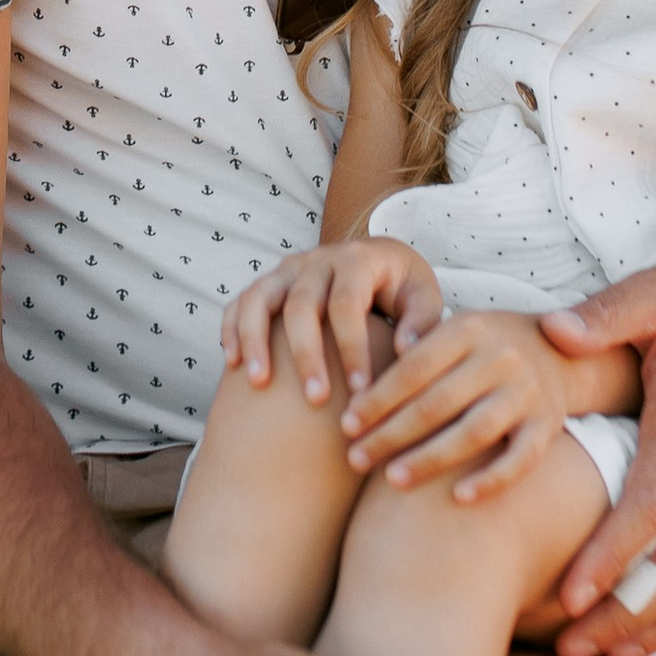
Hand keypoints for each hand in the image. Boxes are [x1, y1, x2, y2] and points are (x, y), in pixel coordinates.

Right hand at [222, 234, 442, 405]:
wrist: (376, 256)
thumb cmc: (402, 287)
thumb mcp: (423, 296)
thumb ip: (422, 322)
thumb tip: (408, 351)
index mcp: (357, 260)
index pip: (348, 304)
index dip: (352, 347)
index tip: (360, 391)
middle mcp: (316, 260)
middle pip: (301, 304)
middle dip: (305, 354)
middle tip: (316, 399)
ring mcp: (287, 270)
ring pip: (259, 299)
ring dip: (255, 339)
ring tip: (258, 382)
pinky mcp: (269, 283)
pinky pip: (241, 302)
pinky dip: (232, 329)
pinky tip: (233, 364)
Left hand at [338, 304, 568, 499]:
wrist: (558, 350)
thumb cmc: (481, 349)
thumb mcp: (451, 335)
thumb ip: (412, 357)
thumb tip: (353, 401)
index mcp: (468, 329)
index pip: (413, 367)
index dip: (377, 399)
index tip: (345, 426)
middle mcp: (501, 357)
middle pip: (438, 403)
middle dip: (391, 434)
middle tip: (354, 459)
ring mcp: (527, 392)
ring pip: (473, 432)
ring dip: (429, 459)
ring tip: (391, 480)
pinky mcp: (549, 424)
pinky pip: (520, 459)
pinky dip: (490, 480)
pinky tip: (458, 499)